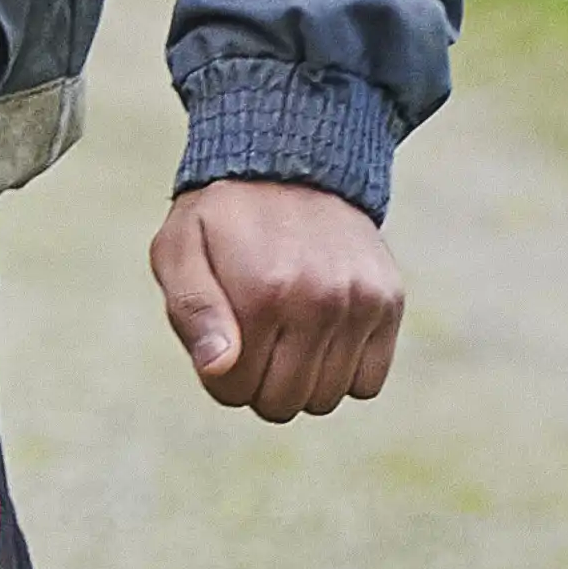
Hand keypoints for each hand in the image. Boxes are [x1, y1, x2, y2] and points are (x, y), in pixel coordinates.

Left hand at [152, 178, 401, 421]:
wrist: (291, 166)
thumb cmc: (222, 219)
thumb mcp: (179, 251)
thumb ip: (192, 312)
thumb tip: (220, 370)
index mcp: (260, 292)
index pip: (236, 389)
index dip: (219, 376)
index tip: (219, 344)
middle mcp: (318, 301)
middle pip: (284, 402)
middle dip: (258, 384)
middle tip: (250, 342)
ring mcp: (360, 303)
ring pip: (328, 398)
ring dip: (302, 381)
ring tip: (284, 334)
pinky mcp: (389, 304)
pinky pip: (369, 383)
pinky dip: (343, 373)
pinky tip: (320, 337)